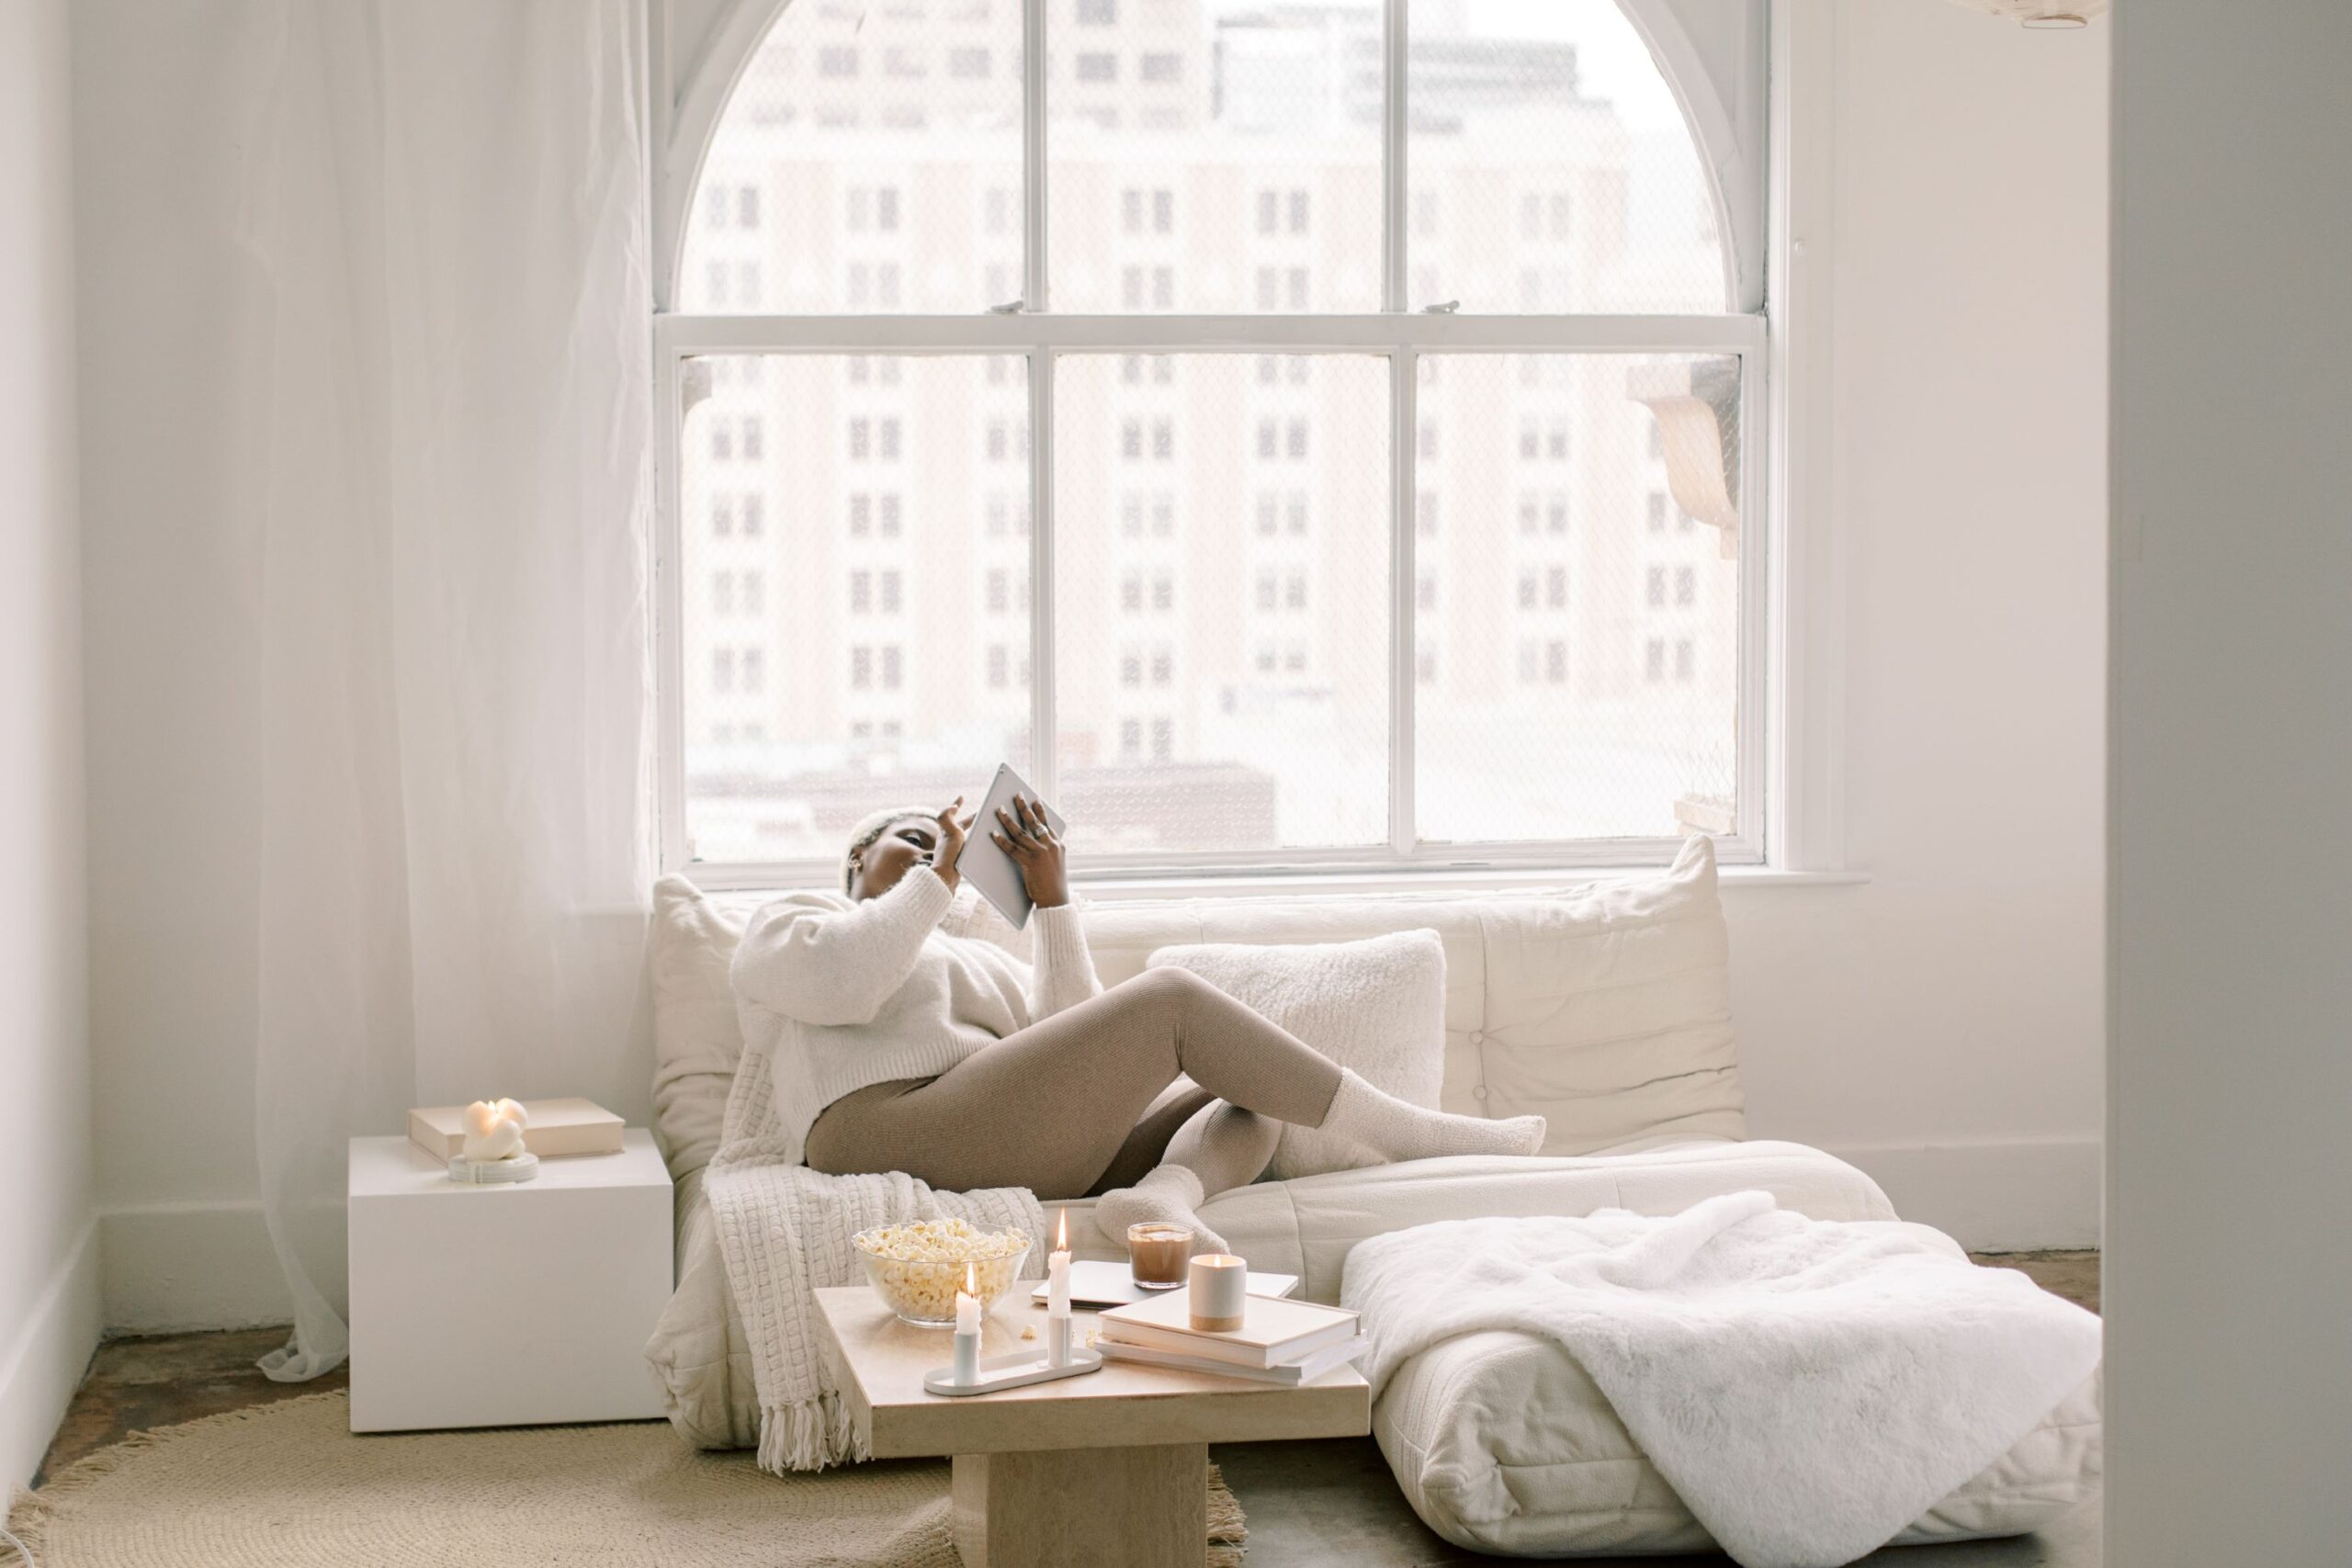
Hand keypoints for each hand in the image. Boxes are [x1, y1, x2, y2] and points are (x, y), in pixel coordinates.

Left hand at [929, 796, 974, 891]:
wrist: (947, 877)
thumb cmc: (948, 855)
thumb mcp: (948, 832)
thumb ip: (946, 816)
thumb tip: (951, 807)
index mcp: (945, 831)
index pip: (950, 813)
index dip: (956, 804)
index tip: (961, 797)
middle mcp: (948, 839)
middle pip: (960, 825)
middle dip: (970, 819)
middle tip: (980, 814)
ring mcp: (953, 850)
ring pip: (966, 837)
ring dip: (975, 832)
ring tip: (985, 830)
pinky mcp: (958, 860)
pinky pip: (968, 848)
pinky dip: (975, 845)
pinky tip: (983, 848)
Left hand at [990, 794, 1069, 908]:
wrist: (1056, 900)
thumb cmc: (1053, 885)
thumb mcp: (1055, 863)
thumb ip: (1048, 851)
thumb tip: (1036, 842)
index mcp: (1057, 845)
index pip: (1047, 823)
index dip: (1040, 810)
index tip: (1034, 799)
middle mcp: (1051, 845)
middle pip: (1034, 822)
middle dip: (1024, 807)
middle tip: (1017, 795)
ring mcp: (1041, 853)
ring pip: (1021, 832)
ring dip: (1008, 820)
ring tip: (999, 810)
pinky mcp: (1031, 862)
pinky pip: (1013, 848)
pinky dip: (1002, 840)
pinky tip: (994, 834)